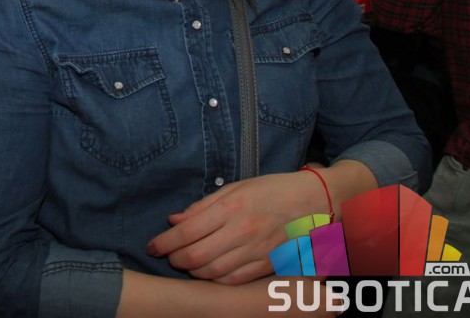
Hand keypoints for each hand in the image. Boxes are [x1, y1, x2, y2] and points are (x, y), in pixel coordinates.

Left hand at [146, 172, 319, 284]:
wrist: (317, 201)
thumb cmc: (273, 190)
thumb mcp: (236, 188)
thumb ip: (203, 206)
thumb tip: (173, 220)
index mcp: (231, 208)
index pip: (186, 232)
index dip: (164, 242)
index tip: (152, 246)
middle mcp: (242, 232)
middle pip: (196, 257)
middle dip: (174, 259)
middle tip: (167, 256)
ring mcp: (257, 251)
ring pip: (213, 272)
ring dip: (193, 271)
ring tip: (186, 263)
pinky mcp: (269, 265)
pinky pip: (235, 280)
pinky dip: (216, 280)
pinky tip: (209, 272)